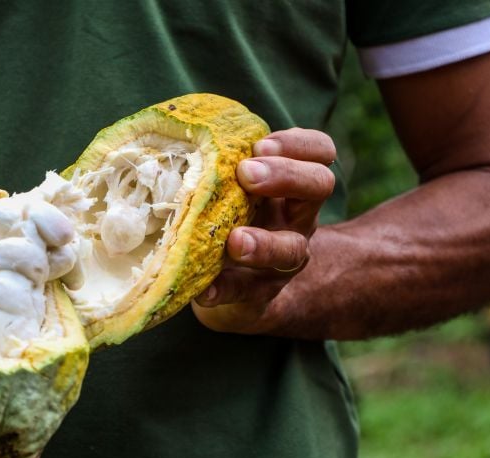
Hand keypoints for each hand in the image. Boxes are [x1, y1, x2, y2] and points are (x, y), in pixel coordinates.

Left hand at [193, 128, 335, 333]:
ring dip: (264, 244)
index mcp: (292, 185)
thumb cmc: (230, 220)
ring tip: (236, 241)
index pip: (319, 152)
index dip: (298, 144)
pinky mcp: (260, 294)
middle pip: (319, 186)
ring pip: (291, 249)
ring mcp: (284, 259)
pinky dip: (224, 290)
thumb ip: (219, 165)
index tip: (260, 144)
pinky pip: (247, 293)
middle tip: (247, 174)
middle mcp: (298, 218)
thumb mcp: (234, 189)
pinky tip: (204, 291)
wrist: (240, 288)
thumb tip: (170, 130)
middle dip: (286, 176)